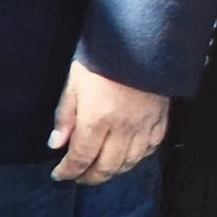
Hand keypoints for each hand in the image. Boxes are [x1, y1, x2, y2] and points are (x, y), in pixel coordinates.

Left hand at [49, 61, 168, 184]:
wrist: (141, 39)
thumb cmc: (102, 56)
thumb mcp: (75, 80)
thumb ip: (65, 114)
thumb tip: (56, 144)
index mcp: (97, 119)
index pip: (81, 157)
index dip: (68, 171)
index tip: (59, 176)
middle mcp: (122, 129)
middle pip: (106, 167)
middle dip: (89, 177)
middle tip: (78, 177)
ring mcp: (144, 127)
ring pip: (129, 163)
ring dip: (112, 171)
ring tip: (99, 169)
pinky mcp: (160, 120)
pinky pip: (149, 149)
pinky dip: (136, 158)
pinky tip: (127, 156)